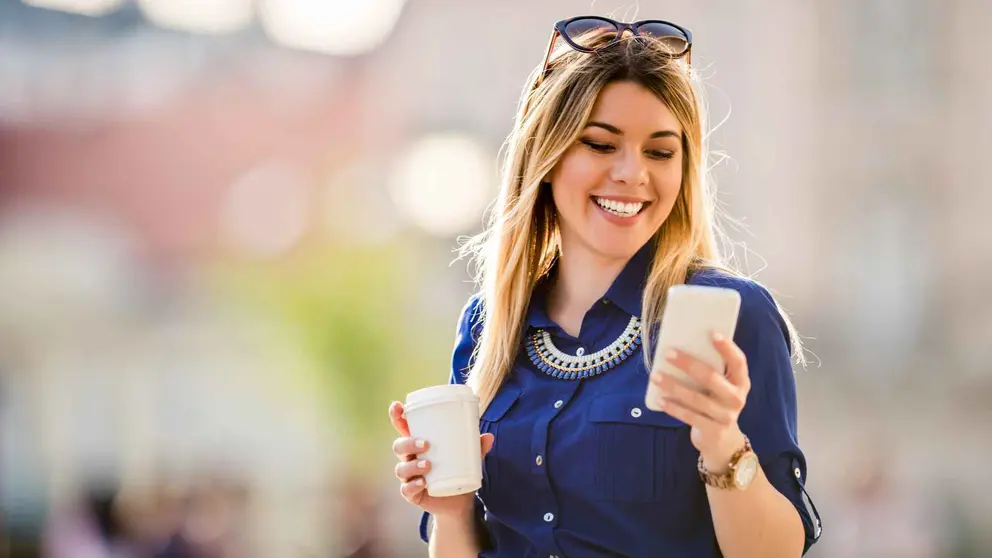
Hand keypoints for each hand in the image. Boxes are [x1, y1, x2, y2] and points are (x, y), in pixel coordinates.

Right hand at [388, 401, 494, 518]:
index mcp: (418, 444)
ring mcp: (409, 476)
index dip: (397, 416)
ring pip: (401, 467)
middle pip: (399, 445)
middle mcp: (410, 458)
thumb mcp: (469, 458)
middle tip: (426, 444)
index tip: (397, 406)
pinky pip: (406, 489)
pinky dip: (412, 485)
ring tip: (428, 465)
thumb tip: (489, 437)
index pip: (403, 428)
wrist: (459, 502)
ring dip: (412, 465)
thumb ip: (476, 447)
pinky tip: (422, 483)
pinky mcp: (412, 494)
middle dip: (408, 442)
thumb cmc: (459, 471)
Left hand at [648, 332, 749, 471]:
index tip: (713, 334)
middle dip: (689, 364)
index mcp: (741, 382)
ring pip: (696, 398)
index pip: (739, 362)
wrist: (722, 442)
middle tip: (668, 353)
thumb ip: (710, 371)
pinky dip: (673, 407)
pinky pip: (689, 416)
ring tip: (655, 376)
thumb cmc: (716, 403)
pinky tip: (660, 398)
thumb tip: (681, 347)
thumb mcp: (720, 388)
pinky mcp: (713, 431)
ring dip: (673, 386)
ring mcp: (726, 416)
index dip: (728, 348)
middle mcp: (736, 398)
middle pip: (712, 378)